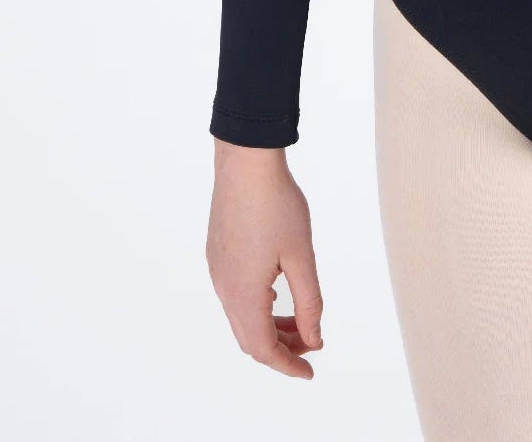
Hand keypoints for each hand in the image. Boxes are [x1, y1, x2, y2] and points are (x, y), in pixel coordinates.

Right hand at [206, 140, 325, 378]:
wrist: (246, 161)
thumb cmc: (276, 204)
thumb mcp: (301, 256)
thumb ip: (309, 302)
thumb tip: (314, 338)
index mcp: (243, 293)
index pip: (262, 348)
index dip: (287, 364)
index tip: (309, 371)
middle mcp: (224, 287)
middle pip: (249, 338)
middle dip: (281, 347)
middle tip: (311, 344)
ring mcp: (217, 270)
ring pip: (241, 317)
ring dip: (269, 326)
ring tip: (299, 321)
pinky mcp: (217, 254)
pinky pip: (234, 296)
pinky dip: (257, 307)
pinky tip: (277, 294)